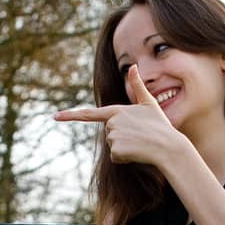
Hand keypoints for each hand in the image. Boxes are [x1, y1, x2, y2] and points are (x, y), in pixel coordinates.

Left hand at [55, 65, 186, 166]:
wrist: (169, 146)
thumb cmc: (160, 125)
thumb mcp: (149, 103)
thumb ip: (138, 86)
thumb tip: (133, 66)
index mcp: (117, 110)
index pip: (89, 114)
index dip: (71, 115)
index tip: (55, 116)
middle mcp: (112, 123)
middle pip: (109, 133)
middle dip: (121, 136)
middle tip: (139, 135)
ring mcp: (113, 137)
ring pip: (112, 145)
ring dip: (124, 147)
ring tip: (140, 143)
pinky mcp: (116, 151)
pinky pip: (116, 157)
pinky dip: (125, 158)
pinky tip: (137, 153)